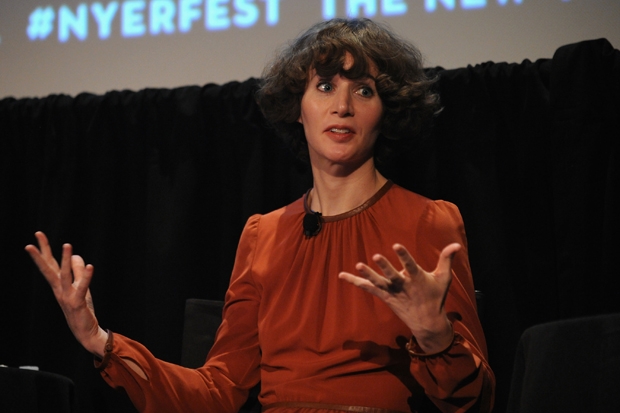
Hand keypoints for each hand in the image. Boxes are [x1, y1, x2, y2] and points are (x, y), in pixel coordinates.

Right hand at [25, 232, 107, 356]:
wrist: (85, 332)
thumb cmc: (81, 309)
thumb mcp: (81, 287)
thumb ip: (78, 272)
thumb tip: (77, 256)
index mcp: (59, 284)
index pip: (50, 264)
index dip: (44, 250)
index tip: (37, 235)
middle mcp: (59, 289)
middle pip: (49, 267)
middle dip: (43, 251)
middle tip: (37, 235)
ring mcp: (67, 296)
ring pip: (64, 275)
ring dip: (66, 260)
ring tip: (67, 245)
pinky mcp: (77, 302)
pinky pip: (82, 287)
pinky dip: (86, 277)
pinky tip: (90, 266)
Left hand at [338, 243, 459, 352]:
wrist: (426, 322)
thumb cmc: (435, 296)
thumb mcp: (443, 278)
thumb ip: (447, 259)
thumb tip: (457, 244)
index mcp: (417, 279)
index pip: (410, 265)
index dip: (403, 255)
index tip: (396, 245)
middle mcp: (403, 285)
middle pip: (393, 275)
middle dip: (385, 266)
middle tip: (376, 256)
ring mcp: (392, 292)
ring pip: (378, 282)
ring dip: (368, 274)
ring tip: (358, 265)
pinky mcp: (384, 296)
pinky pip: (368, 288)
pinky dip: (355, 282)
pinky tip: (342, 275)